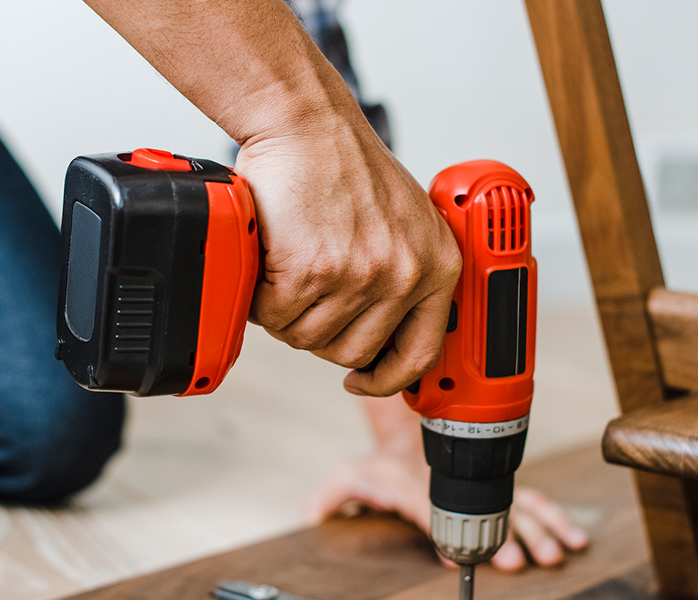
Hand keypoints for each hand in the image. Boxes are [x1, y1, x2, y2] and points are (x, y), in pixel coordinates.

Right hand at [234, 121, 460, 396]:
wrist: (305, 122)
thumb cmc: (343, 164)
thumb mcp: (402, 221)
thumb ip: (401, 275)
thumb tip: (377, 334)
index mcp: (437, 266)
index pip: (420, 352)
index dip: (386, 378)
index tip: (362, 379)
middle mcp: (406, 275)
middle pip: (350, 352)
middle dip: (317, 331)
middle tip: (302, 294)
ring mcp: (361, 276)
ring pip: (306, 337)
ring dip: (284, 311)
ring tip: (284, 266)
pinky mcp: (314, 271)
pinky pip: (275, 315)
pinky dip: (260, 295)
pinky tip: (267, 261)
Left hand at [305, 449, 588, 570]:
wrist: (411, 427)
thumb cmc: (382, 465)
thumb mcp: (350, 475)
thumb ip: (330, 497)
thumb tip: (308, 518)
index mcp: (417, 488)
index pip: (430, 512)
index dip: (444, 534)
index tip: (459, 560)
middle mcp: (453, 486)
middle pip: (484, 511)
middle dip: (507, 536)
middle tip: (524, 561)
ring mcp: (479, 483)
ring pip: (516, 503)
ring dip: (539, 528)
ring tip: (558, 550)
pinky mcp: (497, 484)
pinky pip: (531, 498)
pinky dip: (554, 515)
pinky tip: (574, 535)